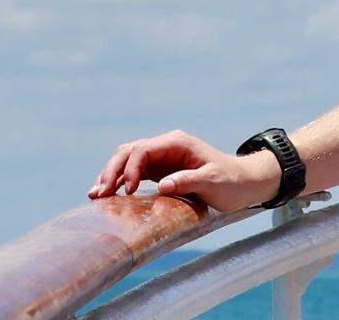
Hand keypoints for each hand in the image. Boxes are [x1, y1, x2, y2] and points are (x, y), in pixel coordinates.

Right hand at [87, 130, 278, 212]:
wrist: (242, 183)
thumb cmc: (230, 182)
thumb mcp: (213, 181)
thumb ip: (188, 180)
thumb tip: (162, 185)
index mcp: (177, 143)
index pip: (144, 149)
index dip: (131, 168)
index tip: (128, 191)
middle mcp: (166, 146)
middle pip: (129, 151)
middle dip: (112, 170)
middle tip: (100, 193)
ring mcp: (161, 157)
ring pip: (127, 160)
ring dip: (111, 175)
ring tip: (95, 195)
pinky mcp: (159, 170)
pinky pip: (133, 172)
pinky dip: (119, 181)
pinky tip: (106, 195)